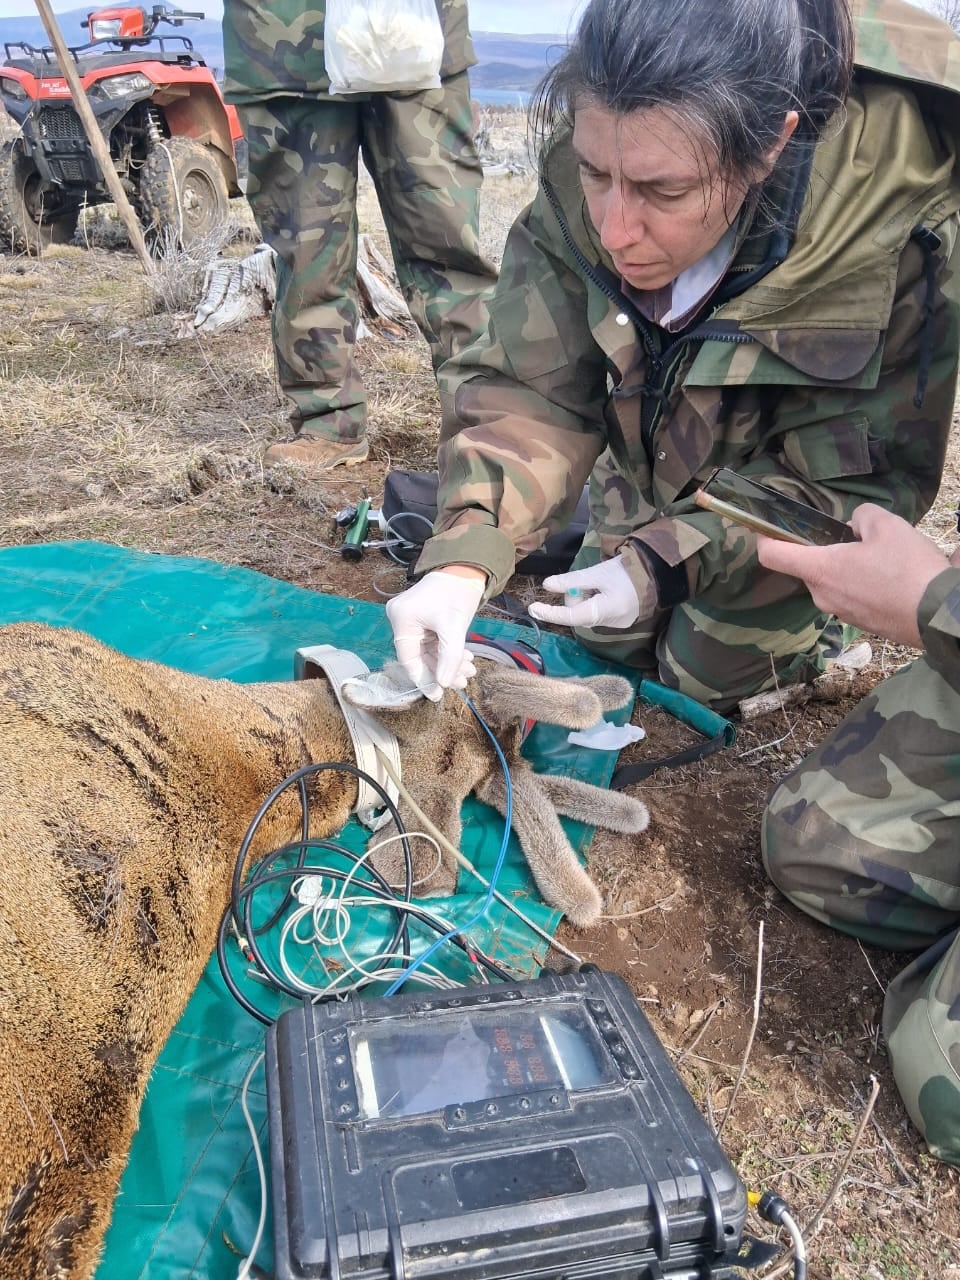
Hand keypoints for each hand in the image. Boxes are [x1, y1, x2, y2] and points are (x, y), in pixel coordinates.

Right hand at [385, 567, 485, 700]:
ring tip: (469, 672)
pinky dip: (448, 652)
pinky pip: (432, 643)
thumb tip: (443, 684)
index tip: (439, 695)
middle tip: (463, 682)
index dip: (424, 679)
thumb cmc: (457, 593)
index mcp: (401, 619)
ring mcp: (411, 620)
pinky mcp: (422, 620)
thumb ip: (449, 657)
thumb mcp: (454, 628)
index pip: (409, 658)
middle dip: (443, 670)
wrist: (467, 569)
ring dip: (448, 663)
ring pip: (428, 651)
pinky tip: (465, 660)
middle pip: (419, 656)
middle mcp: (401, 620)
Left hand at [528, 555, 641, 628]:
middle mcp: (610, 623)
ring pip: (587, 612)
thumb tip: (547, 585)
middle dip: (576, 596)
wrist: (658, 573)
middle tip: (588, 581)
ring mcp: (616, 624)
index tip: (533, 609)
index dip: (550, 613)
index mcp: (606, 610)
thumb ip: (572, 581)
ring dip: (586, 598)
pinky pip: (597, 612)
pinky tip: (607, 590)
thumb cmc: (627, 571)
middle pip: (578, 613)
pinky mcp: (620, 621)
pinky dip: (595, 601)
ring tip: (601, 584)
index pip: (571, 616)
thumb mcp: (597, 572)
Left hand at [756, 504, 949, 647]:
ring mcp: (840, 612)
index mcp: (820, 570)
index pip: (772, 556)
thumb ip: (861, 516)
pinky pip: (850, 595)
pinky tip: (890, 578)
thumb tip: (854, 527)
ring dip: (847, 566)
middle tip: (858, 538)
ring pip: (832, 581)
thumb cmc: (908, 568)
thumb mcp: (886, 525)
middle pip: (809, 566)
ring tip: (883, 559)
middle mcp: (821, 595)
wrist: (937, 614)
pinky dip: (861, 583)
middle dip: (827, 549)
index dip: (763, 538)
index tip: (764, 527)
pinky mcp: (859, 623)